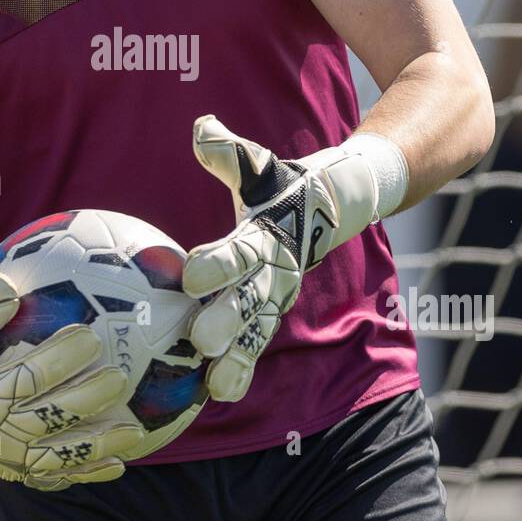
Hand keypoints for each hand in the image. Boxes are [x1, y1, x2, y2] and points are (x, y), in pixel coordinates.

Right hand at [0, 271, 144, 489]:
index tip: (89, 334)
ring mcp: (10, 460)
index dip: (59, 359)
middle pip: (49, 417)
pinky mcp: (19, 474)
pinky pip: (56, 477)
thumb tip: (6, 286)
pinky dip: (86, 473)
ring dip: (97, 444)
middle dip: (86, 398)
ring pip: (59, 455)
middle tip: (120, 377)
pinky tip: (119, 465)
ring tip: (135, 430)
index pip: (26, 378)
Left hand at [182, 115, 378, 402]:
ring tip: (216, 386)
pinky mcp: (270, 313)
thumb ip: (229, 152)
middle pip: (248, 299)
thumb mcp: (260, 166)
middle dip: (226, 319)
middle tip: (200, 339)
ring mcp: (275, 296)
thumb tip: (202, 127)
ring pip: (255, 330)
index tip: (189, 275)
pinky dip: (241, 368)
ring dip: (237, 358)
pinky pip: (255, 344)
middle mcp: (273, 271)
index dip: (217, 263)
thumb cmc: (283, 185)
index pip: (239, 251)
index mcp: (265, 236)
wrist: (332, 208)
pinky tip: (218, 393)